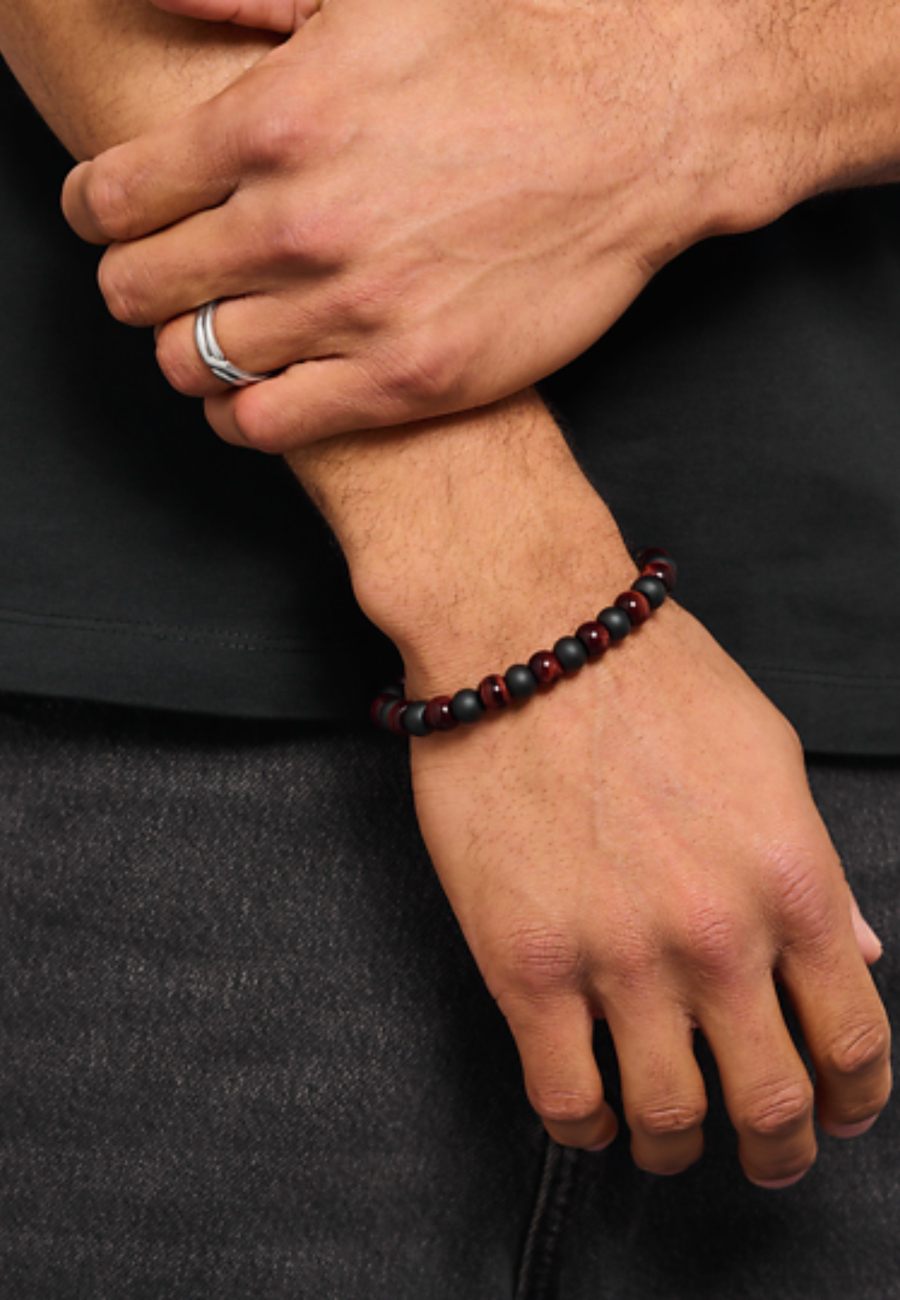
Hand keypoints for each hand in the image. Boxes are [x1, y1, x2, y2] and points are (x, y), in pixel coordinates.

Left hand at [61, 0, 817, 451]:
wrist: (639, 130)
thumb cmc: (515, 46)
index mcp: (272, 120)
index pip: (116, 196)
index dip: (99, 214)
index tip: (112, 222)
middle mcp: (299, 223)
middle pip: (140, 288)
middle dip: (135, 284)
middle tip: (160, 282)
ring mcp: (354, 310)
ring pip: (195, 362)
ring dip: (187, 352)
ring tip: (210, 338)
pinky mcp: (407, 380)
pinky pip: (268, 425)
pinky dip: (240, 416)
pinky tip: (252, 397)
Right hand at [404, 597, 890, 1183]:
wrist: (523, 632)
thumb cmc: (646, 676)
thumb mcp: (768, 756)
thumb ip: (815, 869)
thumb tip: (857, 954)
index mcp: (791, 882)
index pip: (853, 1041)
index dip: (854, 1098)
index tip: (839, 1109)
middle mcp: (716, 936)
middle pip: (772, 1105)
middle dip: (780, 1151)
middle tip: (768, 1154)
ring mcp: (619, 958)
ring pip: (669, 1121)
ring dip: (678, 1149)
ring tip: (669, 1140)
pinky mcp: (525, 965)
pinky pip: (566, 1098)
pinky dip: (586, 1130)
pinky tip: (590, 1113)